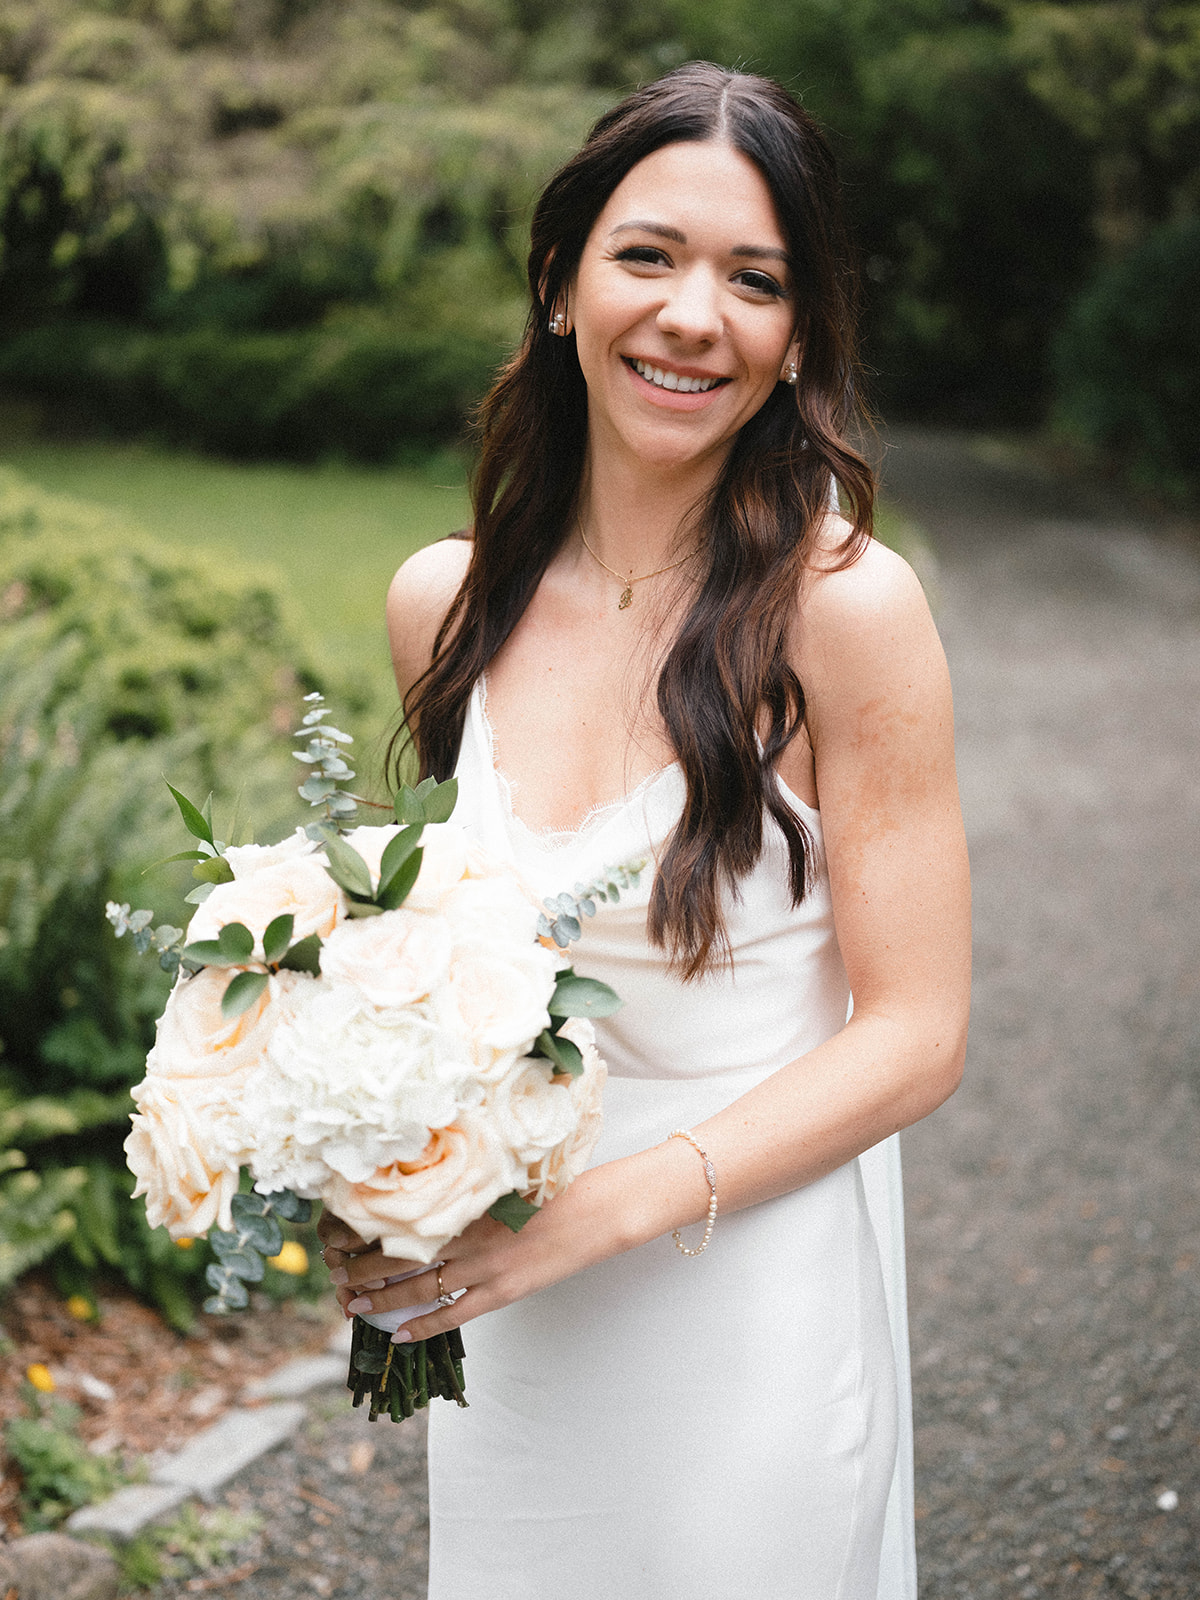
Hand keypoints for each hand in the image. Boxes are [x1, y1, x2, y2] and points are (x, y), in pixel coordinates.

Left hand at [320, 1166, 623, 1341]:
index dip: (367, 1230)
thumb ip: (464, 1195)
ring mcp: (485, 1267)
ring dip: (382, 1298)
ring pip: (419, 1286)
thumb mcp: (500, 1184)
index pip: (402, 1219)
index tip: (339, 1233)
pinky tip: (399, 1335)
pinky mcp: (503, 1291)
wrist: (592, 1214)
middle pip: (401, 1255)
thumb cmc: (548, 1191)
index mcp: (466, 1204)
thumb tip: (425, 1198)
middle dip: (362, 1267)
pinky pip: (455, 1313)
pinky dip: (424, 1325)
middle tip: (333, 1275)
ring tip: (352, 1305)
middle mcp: (468, 1235)